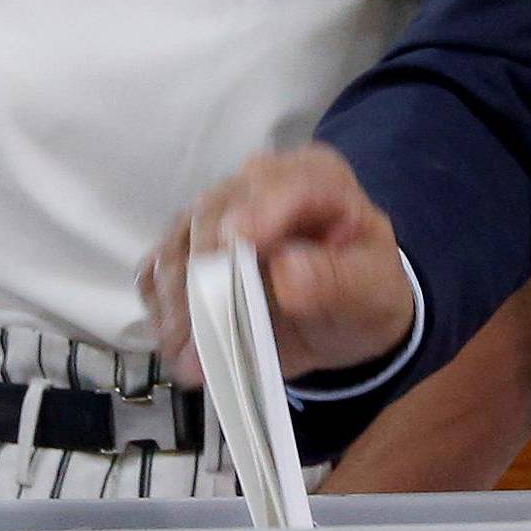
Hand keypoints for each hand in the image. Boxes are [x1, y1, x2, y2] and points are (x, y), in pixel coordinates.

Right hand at [140, 144, 413, 384]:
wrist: (343, 319)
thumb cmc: (362, 293)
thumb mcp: (370, 289)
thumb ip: (335, 279)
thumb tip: (286, 271)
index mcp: (317, 178)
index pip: (289, 182)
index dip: (260, 210)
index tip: (235, 245)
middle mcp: (260, 184)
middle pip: (216, 210)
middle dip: (204, 270)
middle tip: (200, 329)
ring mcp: (220, 213)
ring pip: (179, 238)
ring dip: (175, 296)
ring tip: (184, 351)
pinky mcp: (192, 247)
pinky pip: (161, 266)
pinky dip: (160, 303)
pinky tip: (175, 342)